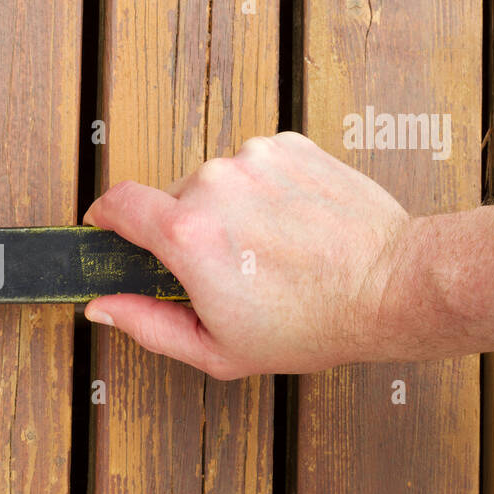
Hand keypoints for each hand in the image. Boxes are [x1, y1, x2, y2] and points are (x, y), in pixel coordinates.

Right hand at [83, 131, 413, 378]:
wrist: (390, 285)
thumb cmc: (311, 324)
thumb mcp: (216, 349)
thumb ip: (148, 324)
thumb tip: (102, 304)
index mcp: (187, 234)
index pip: (118, 204)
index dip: (105, 217)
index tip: (107, 228)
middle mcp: (213, 183)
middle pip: (171, 199)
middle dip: (185, 232)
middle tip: (224, 271)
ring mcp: (253, 157)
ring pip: (216, 183)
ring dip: (227, 210)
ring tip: (268, 249)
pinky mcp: (289, 145)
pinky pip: (254, 166)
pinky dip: (262, 192)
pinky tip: (291, 226)